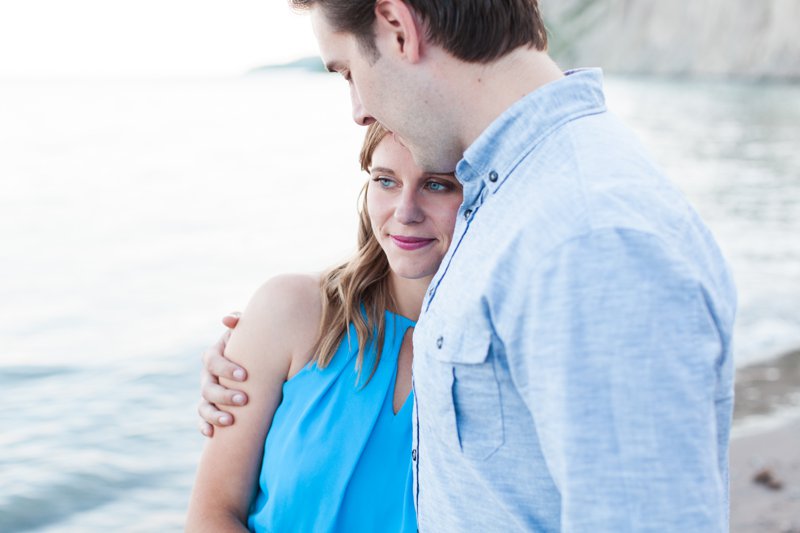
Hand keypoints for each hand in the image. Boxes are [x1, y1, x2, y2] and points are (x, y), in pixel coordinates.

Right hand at [198, 312, 248, 437]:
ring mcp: (208, 393)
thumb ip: (240, 322)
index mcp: (214, 355)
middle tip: (244, 400)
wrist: (255, 361)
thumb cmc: (253, 344)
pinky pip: (202, 419)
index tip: (244, 376)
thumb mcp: (247, 332)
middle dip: (224, 395)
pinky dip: (205, 426)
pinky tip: (211, 434)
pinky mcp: (211, 408)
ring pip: (203, 406)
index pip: (213, 361)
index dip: (225, 368)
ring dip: (214, 414)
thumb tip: (229, 319)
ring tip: (230, 421)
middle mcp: (208, 375)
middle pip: (207, 387)